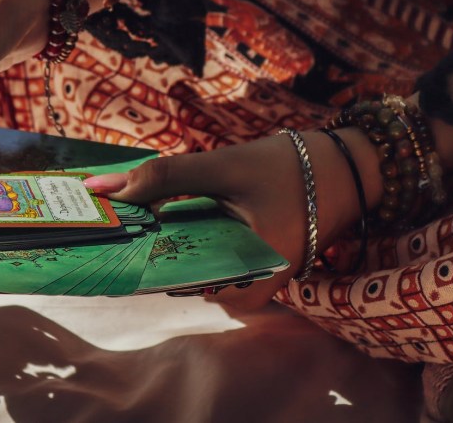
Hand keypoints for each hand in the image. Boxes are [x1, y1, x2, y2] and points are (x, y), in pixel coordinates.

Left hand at [85, 131, 377, 308]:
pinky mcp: (262, 262)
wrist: (351, 164)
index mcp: (253, 276)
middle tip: (125, 224)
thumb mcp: (224, 166)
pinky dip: (197, 239)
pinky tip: (180, 215)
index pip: (182, 286)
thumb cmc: (292, 167)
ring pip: (202, 271)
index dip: (140, 262)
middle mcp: (257, 288)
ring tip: (147, 218)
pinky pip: (218, 260)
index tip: (110, 240)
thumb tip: (101, 189)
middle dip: (154, 252)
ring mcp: (260, 278)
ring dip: (174, 244)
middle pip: (189, 281)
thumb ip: (164, 176)